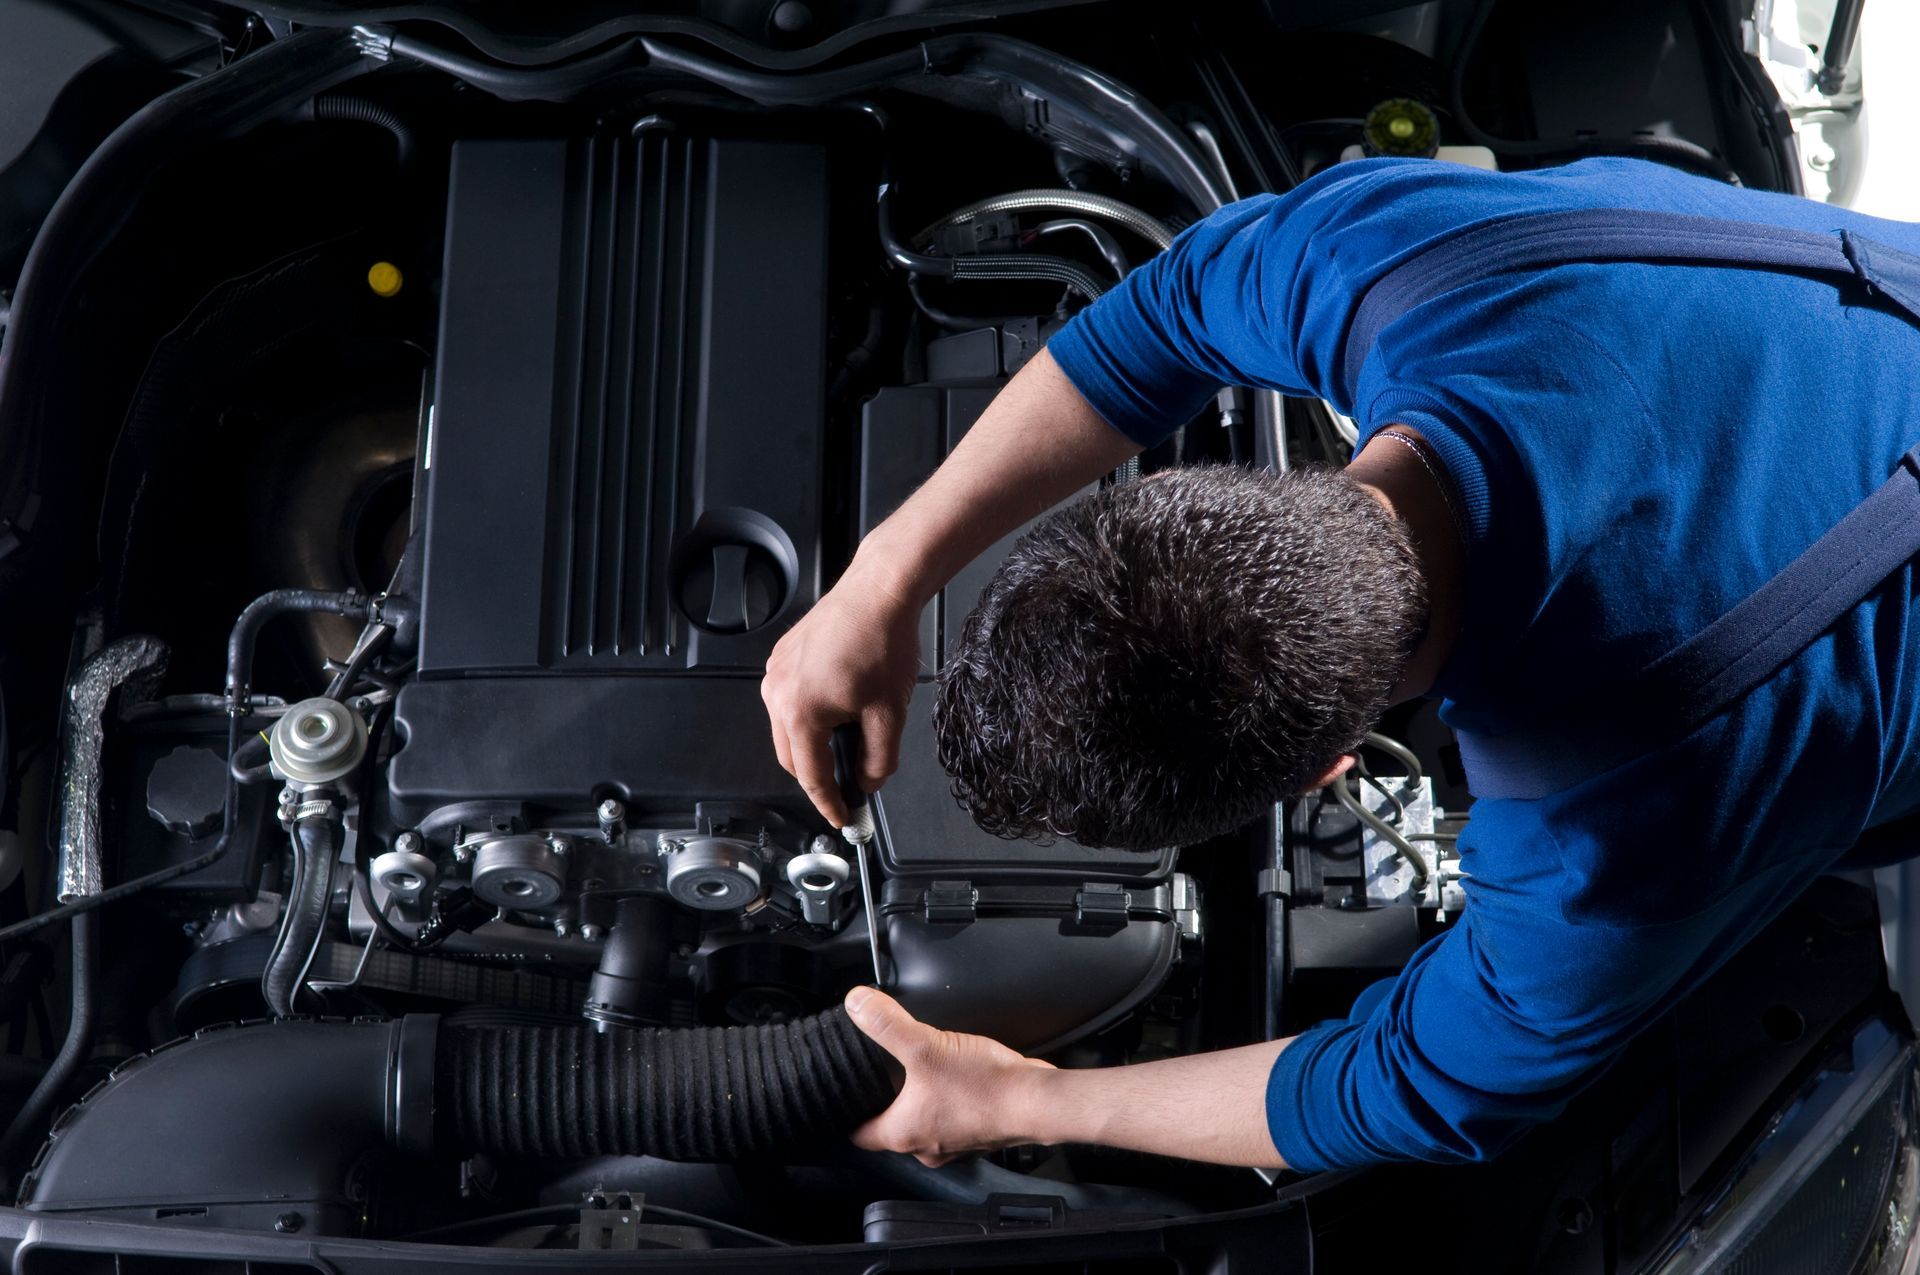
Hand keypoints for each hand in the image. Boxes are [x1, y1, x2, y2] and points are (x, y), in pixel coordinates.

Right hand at [762, 557, 922, 824]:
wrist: (877, 592)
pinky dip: (808, 716)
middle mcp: (778, 694)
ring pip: (787, 730)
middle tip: (849, 785)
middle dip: (818, 776)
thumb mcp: (890, 713)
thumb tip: (868, 783)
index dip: (830, 803)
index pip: (811, 776)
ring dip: (812, 745)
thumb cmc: (883, 642)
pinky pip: (787, 701)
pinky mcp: (781, 658)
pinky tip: (838, 709)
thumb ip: (878, 760)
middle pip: (791, 757)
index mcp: (801, 712)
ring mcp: (775, 674)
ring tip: (849, 740)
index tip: (843, 817)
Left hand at [845, 986, 1055, 1166]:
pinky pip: (952, 1117)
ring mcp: (955, 1142)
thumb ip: (887, 1024)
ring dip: (919, 1102)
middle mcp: (927, 1145)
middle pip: (891, 1129)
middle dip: (884, 1104)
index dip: (847, 1116)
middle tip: (878, 1077)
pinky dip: (948, 1101)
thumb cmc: (984, 1087)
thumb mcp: (926, 1046)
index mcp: (903, 1133)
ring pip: (924, 1123)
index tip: (843, 1099)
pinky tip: (955, 1078)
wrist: (1036, 1100)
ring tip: (917, 1073)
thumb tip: (856, 1004)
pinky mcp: (979, 1131)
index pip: (859, 1136)